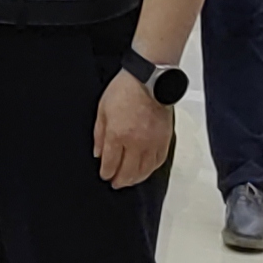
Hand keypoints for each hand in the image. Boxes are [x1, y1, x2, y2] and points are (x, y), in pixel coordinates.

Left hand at [94, 73, 173, 188]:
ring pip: (145, 170)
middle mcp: (136, 143)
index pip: (111, 164)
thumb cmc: (124, 89)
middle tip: (115, 183)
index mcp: (118, 135)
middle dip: (120, 180)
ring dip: (135, 179)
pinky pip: (159, 161)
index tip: (104, 175)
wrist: (149, 79)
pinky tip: (145, 170)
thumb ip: (99, 134)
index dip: (106, 173)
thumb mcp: (102, 109)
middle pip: (128, 172)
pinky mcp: (165, 139)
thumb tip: (98, 153)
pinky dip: (151, 170)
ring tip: (129, 181)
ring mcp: (152, 142)